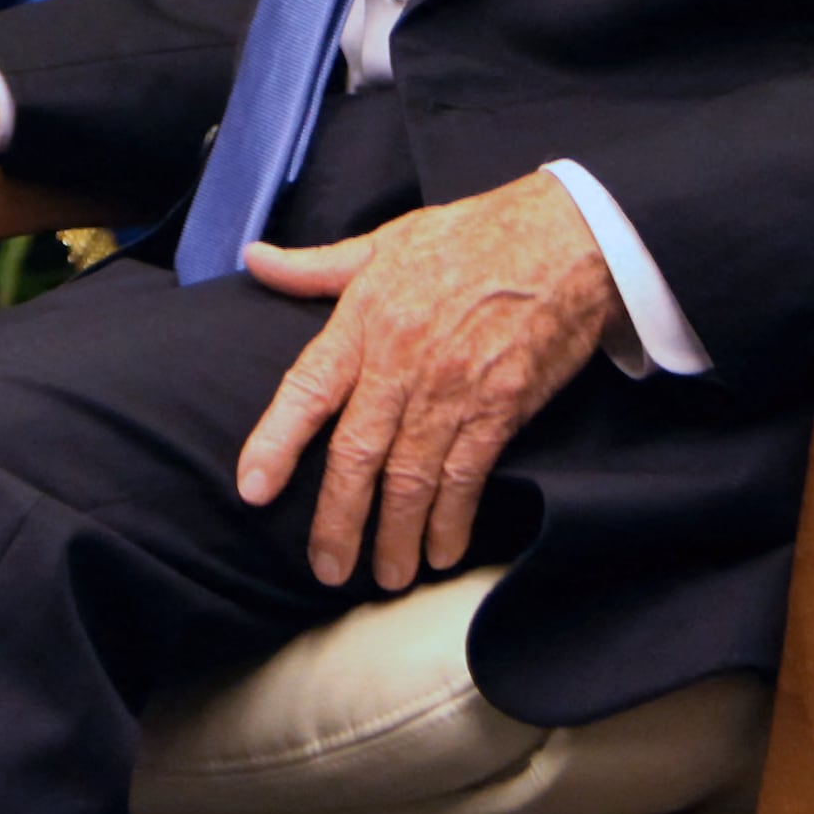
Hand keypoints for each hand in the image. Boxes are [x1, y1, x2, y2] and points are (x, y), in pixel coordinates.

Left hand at [231, 172, 619, 591]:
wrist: (561, 241)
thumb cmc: (468, 237)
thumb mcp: (384, 242)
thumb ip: (315, 266)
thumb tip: (254, 260)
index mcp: (364, 321)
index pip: (307, 389)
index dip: (276, 441)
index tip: (252, 489)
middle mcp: (401, 363)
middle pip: (357, 454)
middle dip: (338, 519)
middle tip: (327, 568)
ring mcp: (453, 391)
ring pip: (411, 479)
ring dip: (396, 535)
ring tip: (385, 576)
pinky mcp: (501, 410)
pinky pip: (468, 478)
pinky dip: (453, 521)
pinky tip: (442, 551)